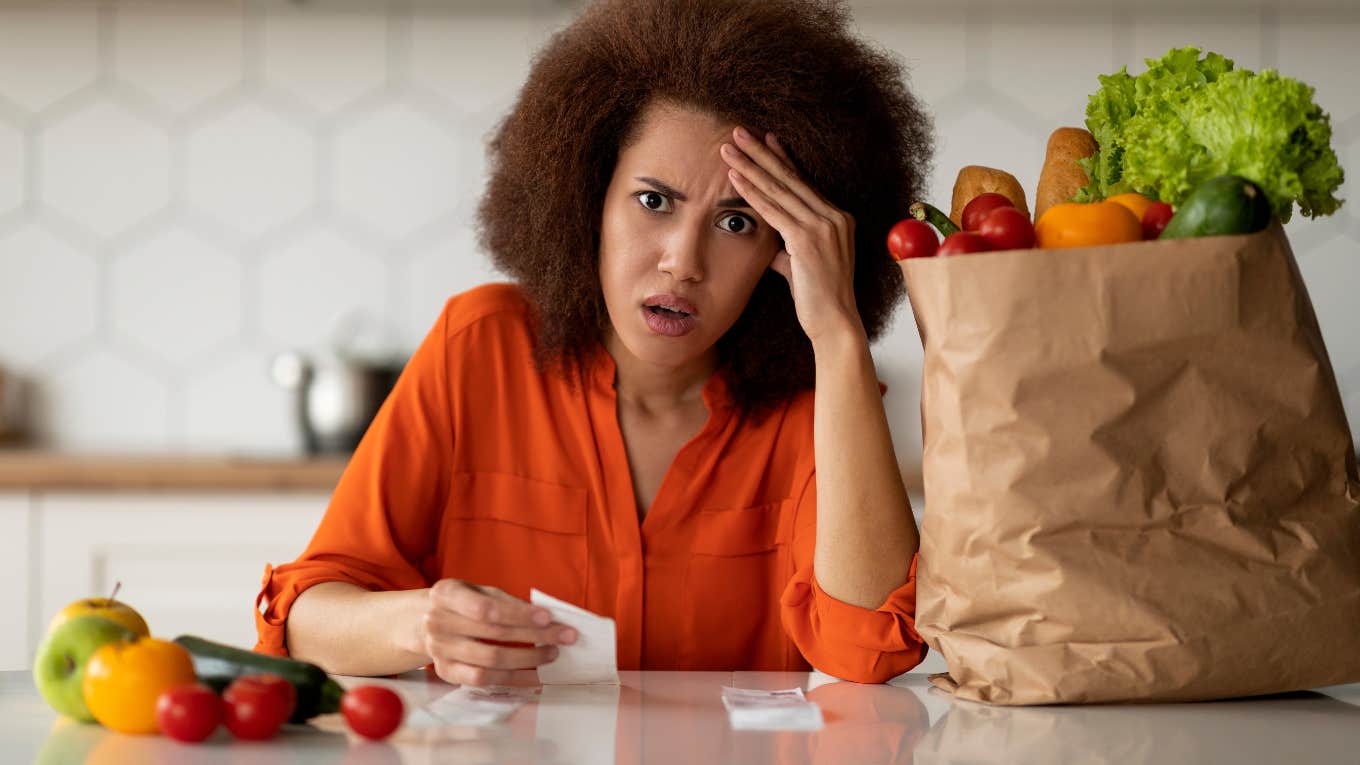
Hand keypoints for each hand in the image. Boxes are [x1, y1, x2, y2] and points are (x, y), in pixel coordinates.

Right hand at [420, 580, 576, 685]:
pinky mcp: (446, 671)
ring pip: (491, 659)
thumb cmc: (464, 603)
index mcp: (446, 594)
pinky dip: (513, 678)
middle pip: (494, 634)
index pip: (486, 608)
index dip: (518, 614)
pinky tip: (534, 674)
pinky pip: (483, 680)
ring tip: (552, 653)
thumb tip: (547, 617)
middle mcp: (437, 622)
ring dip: (528, 658)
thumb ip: (508, 602)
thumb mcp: (480, 591)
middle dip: (536, 635)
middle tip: (566, 636)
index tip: (548, 617)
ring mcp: (438, 650)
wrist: (425, 622)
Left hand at [720, 126, 863, 344]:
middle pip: (789, 177)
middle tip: (738, 131)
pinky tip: (734, 178)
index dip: (781, 159)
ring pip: (778, 188)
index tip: (765, 139)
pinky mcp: (807, 239)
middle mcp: (833, 216)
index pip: (803, 182)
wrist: (834, 323)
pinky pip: (773, 210)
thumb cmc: (817, 300)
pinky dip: (751, 192)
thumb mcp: (800, 267)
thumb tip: (772, 248)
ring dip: (749, 166)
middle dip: (760, 152)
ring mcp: (823, 226)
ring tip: (728, 148)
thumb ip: (787, 250)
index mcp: (836, 219)